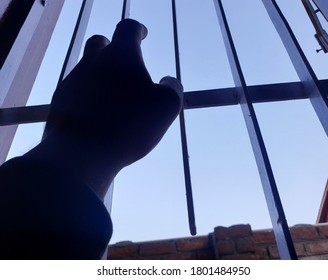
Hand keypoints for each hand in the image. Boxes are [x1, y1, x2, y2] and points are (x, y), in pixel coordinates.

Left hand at [43, 19, 182, 167]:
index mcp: (120, 56)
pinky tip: (98, 113)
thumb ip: (173, 88)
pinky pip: (78, 91)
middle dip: (112, 48)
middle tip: (124, 62)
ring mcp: (73, 82)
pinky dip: (90, 95)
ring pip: (87, 69)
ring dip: (101, 75)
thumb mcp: (166, 107)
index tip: (142, 34)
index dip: (137, 29)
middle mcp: (92, 63)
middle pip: (100, 43)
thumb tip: (169, 81)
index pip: (128, 28)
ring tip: (114, 97)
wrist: (82, 153)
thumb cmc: (130, 125)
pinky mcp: (60, 102)